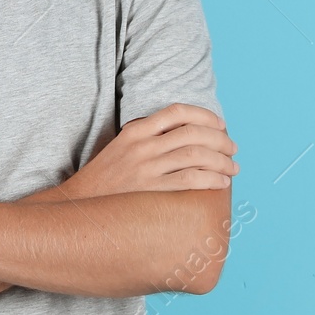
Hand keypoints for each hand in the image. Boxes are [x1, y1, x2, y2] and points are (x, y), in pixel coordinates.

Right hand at [56, 103, 237, 200]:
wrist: (81, 202)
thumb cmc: (106, 177)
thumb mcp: (121, 146)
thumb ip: (148, 137)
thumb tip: (186, 136)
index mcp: (135, 130)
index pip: (177, 111)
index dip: (204, 116)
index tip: (220, 126)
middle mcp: (142, 145)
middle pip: (193, 133)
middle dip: (220, 140)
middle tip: (233, 149)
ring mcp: (146, 167)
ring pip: (196, 156)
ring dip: (222, 161)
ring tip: (233, 168)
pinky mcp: (150, 189)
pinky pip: (190, 180)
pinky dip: (211, 179)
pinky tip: (221, 183)